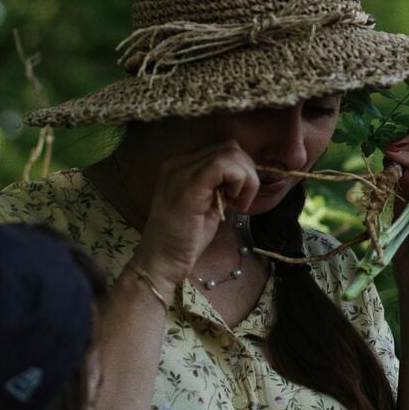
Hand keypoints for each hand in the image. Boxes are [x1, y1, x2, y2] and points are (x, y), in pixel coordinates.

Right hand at [131, 140, 259, 290]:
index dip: (240, 171)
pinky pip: (226, 167)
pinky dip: (241, 183)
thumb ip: (221, 186)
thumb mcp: (207, 205)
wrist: (161, 262)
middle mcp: (178, 162)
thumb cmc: (184, 240)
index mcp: (180, 165)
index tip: (238, 197)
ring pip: (232, 154)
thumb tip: (246, 176)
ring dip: (246, 179)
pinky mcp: (190, 185)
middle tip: (241, 200)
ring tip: (238, 203)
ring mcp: (182, 172)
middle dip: (247, 172)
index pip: (223, 150)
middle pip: (230, 147)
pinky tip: (235, 204)